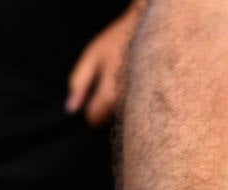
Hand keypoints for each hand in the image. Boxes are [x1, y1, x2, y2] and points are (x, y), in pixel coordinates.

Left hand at [66, 2, 143, 126]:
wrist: (150, 28)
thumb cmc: (119, 40)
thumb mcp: (92, 56)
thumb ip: (78, 83)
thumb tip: (71, 108)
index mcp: (110, 95)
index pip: (94, 119)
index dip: (91, 111)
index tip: (94, 100)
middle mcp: (129, 104)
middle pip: (111, 122)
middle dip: (107, 109)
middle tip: (111, 85)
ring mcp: (144, 104)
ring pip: (126, 117)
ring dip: (122, 105)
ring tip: (125, 80)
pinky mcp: (156, 100)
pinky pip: (141, 110)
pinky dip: (136, 101)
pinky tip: (137, 84)